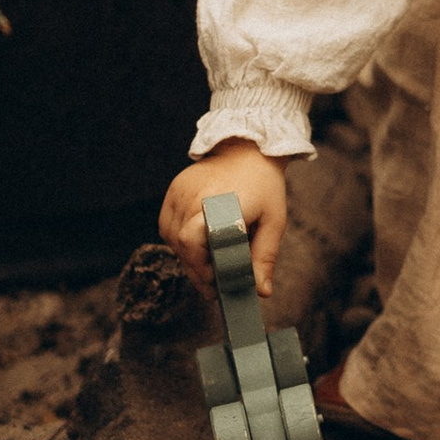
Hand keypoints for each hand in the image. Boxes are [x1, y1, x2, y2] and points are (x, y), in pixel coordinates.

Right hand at [158, 142, 288, 300]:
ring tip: (206, 266)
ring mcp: (180, 191)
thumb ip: (264, 256)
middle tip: (212, 285)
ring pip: (171, 238)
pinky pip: (167, 224)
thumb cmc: (264, 185)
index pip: (192, 240)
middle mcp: (195, 197)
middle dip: (196, 270)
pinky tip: (195, 246)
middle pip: (182, 244)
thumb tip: (262, 291)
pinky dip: (178, 240)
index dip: (199, 266)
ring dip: (187, 257)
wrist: (248, 148)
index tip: (214, 283)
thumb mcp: (273, 221)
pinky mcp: (174, 189)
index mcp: (221, 204)